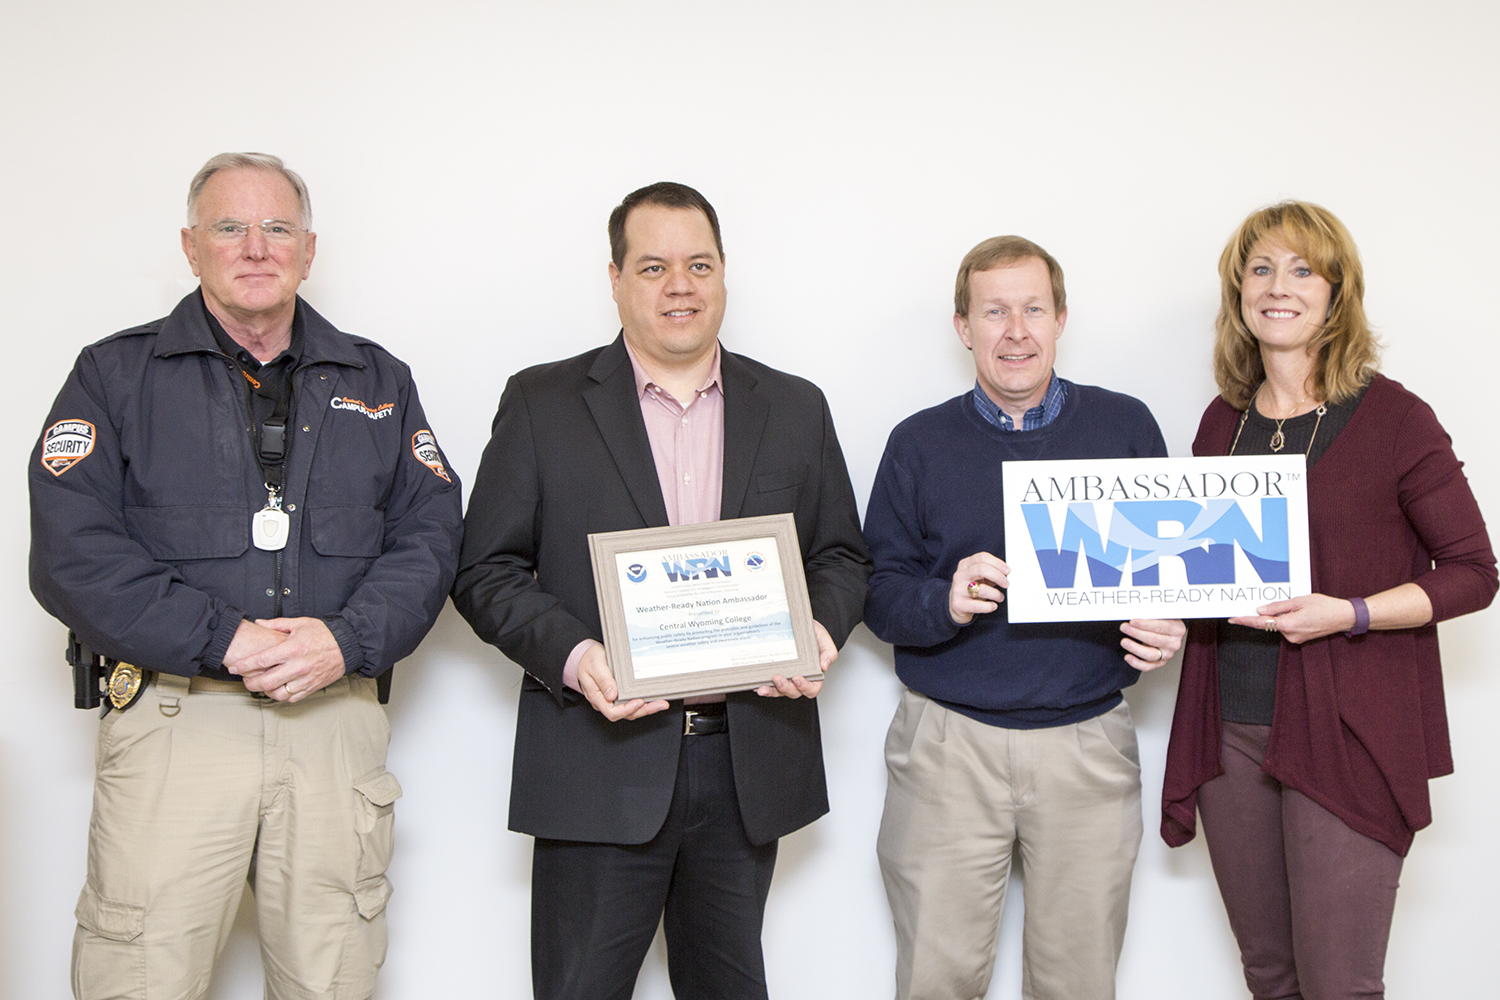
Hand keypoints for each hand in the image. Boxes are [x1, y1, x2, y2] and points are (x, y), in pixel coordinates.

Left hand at [225, 617, 346, 701]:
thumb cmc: (325, 634)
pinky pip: (291, 698)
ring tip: (260, 685)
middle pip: (265, 682)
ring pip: (277, 693)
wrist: (348, 645)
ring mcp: (305, 679)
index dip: (244, 666)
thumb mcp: (301, 623)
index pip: (261, 660)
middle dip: (249, 683)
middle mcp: (298, 666)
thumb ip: (277, 624)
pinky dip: (281, 695)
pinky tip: (277, 688)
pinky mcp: (311, 687)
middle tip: (244, 680)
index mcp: (292, 649)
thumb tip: (259, 622)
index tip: (234, 668)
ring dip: (264, 691)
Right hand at [577, 643, 669, 720]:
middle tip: (659, 704)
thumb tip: (611, 695)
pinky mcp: (619, 696)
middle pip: (625, 714)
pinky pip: (631, 703)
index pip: (612, 712)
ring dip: (646, 708)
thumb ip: (603, 680)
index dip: (626, 710)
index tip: (638, 702)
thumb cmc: (588, 660)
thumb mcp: (595, 665)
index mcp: (597, 697)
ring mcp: (612, 700)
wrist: (585, 657)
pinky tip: (653, 699)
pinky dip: (643, 703)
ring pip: (630, 711)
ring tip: (661, 703)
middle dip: (643, 710)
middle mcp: (605, 702)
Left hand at [757, 620, 835, 698]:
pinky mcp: (774, 673)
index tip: (797, 678)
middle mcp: (799, 679)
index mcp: (813, 675)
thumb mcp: (824, 639)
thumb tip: (824, 666)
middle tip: (778, 678)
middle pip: (793, 692)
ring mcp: (786, 677)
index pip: (812, 688)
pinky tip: (756, 684)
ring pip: (779, 691)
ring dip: (771, 691)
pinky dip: (762, 685)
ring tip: (762, 688)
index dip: (804, 687)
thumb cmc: (812, 633)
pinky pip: (768, 683)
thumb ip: (829, 653)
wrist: (798, 623)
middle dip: (785, 688)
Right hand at [949, 552, 1009, 623]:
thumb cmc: (972, 589)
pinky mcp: (958, 604)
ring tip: (1000, 597)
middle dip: (998, 576)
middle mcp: (960, 575)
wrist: (957, 606)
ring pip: (981, 589)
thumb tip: (1007, 573)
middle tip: (1006, 584)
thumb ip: (990, 572)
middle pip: (981, 569)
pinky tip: (993, 606)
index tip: (1007, 571)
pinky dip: (989, 606)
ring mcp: (958, 589)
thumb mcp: (979, 577)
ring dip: (996, 594)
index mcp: (965, 564)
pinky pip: (978, 605)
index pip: (982, 557)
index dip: (997, 563)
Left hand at [1119, 618, 1184, 669]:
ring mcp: (1167, 654)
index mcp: (1177, 629)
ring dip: (1135, 648)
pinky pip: (1148, 666)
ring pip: (1151, 655)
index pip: (1161, 626)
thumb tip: (1135, 612)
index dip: (1145, 624)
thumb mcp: (1161, 615)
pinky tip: (1127, 657)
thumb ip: (1151, 614)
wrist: (1167, 631)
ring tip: (1124, 642)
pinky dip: (1136, 663)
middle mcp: (1174, 643)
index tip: (1132, 621)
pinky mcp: (1160, 663)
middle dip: (1137, 633)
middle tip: (1125, 628)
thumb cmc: (1162, 621)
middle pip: (1154, 640)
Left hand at [1230, 594, 1355, 644]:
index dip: (1245, 620)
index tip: (1232, 618)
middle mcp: (1290, 635)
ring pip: (1279, 625)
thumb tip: (1260, 610)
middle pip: (1270, 623)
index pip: (1261, 623)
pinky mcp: (1300, 639)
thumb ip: (1278, 606)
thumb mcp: (1299, 601)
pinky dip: (1288, 620)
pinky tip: (1301, 613)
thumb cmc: (1324, 606)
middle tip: (1282, 603)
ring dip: (1282, 616)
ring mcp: (1295, 639)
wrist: (1344, 617)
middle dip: (1270, 613)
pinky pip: (1287, 628)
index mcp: (1288, 624)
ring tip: (1301, 607)